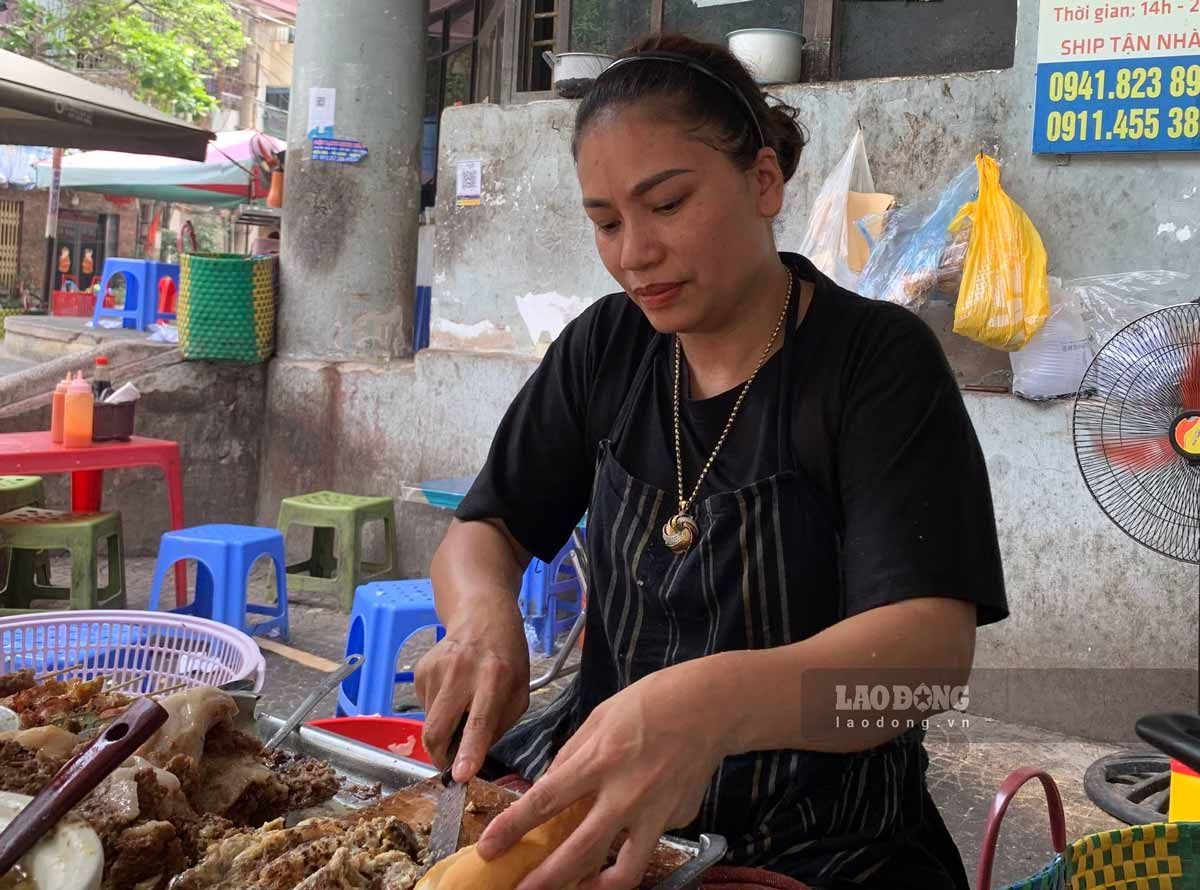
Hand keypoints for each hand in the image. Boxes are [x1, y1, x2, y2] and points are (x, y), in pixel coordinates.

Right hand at [415, 600, 529, 781]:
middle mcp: (461, 671)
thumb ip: (499, 725)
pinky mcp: (420, 670)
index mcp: (495, 677)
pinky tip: (453, 691)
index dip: (469, 751)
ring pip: (429, 723)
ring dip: (443, 729)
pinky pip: (425, 707)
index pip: (480, 720)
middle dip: (440, 757)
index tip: (460, 775)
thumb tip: (470, 757)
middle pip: (437, 729)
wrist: (482, 616)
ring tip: (462, 707)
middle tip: (450, 764)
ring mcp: (436, 669)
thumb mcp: (520, 692)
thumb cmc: (508, 658)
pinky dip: (438, 710)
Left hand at [475, 663, 726, 889]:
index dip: (513, 828)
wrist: (709, 707)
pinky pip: (649, 840)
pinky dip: (634, 842)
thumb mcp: (599, 718)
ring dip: (593, 889)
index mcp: (600, 760)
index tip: (489, 848)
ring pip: (624, 871)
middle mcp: (627, 793)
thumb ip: (572, 757)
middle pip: (581, 851)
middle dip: (546, 879)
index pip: (546, 801)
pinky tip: (630, 829)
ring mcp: (656, 813)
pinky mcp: (678, 820)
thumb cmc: (649, 703)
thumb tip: (549, 788)